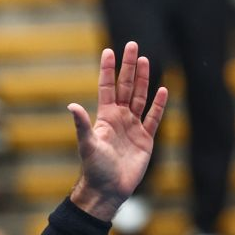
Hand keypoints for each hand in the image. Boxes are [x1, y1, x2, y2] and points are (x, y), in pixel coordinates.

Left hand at [68, 42, 167, 220]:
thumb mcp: (88, 145)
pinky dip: (158, 104)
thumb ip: (82, 125)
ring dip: (143, 79)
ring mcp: (133, 127)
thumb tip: (72, 105)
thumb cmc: (95, 169)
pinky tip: (163, 89)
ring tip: (146, 60)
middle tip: (132, 45)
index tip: (109, 50)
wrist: (108, 190)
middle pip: (126, 86)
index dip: (108, 70)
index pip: (107, 87)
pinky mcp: (145, 139)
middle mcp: (119, 118)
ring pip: (140, 97)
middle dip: (128, 66)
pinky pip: (153, 118)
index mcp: (104, 117)